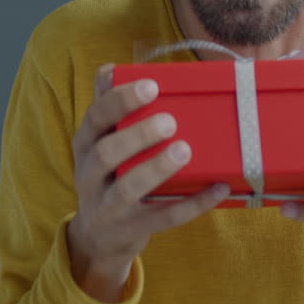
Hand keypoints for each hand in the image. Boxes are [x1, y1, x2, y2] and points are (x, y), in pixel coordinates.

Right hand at [67, 63, 229, 301]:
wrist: (98, 236)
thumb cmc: (108, 174)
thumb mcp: (99, 141)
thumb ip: (107, 107)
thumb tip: (112, 67)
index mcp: (85, 144)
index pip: (95, 117)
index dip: (121, 100)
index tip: (151, 86)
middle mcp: (89, 174)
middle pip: (106, 153)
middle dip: (138, 135)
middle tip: (170, 122)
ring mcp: (108, 206)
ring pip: (128, 188)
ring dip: (157, 168)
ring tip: (185, 150)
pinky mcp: (132, 229)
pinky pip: (163, 218)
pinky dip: (193, 204)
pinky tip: (218, 188)